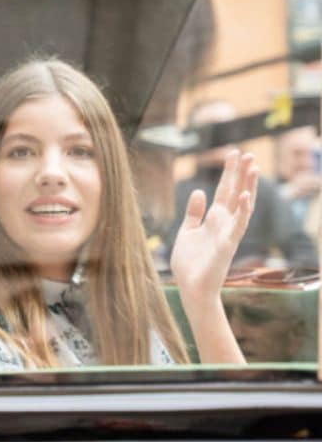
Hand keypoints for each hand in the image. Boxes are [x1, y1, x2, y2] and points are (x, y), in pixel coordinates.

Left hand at [170, 149, 257, 308]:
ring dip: (248, 187)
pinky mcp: (227, 245)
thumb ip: (194, 212)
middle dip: (241, 174)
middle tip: (248, 153)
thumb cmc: (190, 263)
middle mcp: (224, 223)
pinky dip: (242, 211)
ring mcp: (228, 233)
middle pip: (235, 193)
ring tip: (253, 167)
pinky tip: (244, 195)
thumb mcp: (187, 231)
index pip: (224, 191)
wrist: (191, 288)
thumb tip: (200, 191)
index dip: (229, 173)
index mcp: (214, 220)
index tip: (232, 154)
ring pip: (242, 206)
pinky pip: (238, 226)